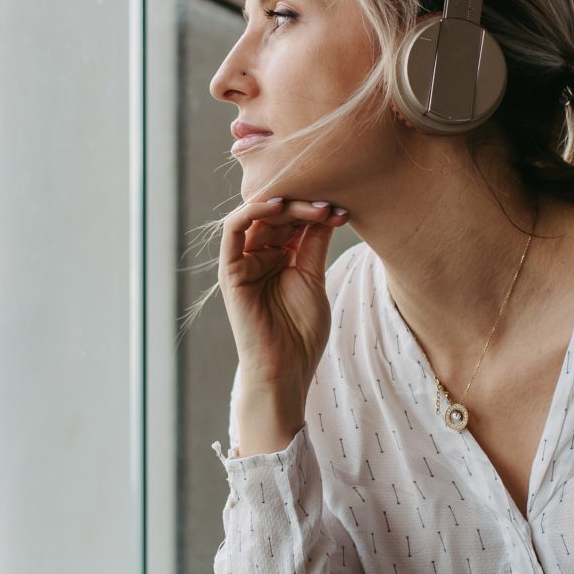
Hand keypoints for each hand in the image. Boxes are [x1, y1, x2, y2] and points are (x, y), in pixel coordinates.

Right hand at [217, 194, 347, 435]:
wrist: (284, 369)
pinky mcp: (230, 270)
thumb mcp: (314, 277)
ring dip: (286, 205)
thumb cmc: (301, 332)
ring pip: (258, 216)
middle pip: (277, 214)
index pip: (293, 219)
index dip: (316, 209)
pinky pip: (233, 230)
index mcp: (281, 257)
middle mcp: (259, 255)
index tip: (343, 209)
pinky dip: (252, 211)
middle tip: (331, 204)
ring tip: (314, 206)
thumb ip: (314, 242)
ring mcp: (243, 261)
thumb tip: (328, 208)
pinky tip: (277, 205)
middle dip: (305, 204)